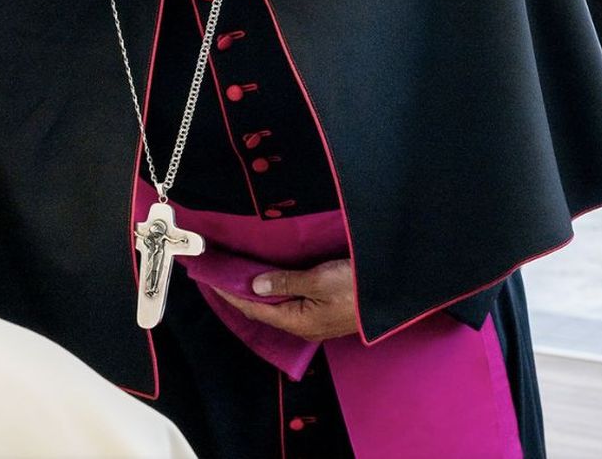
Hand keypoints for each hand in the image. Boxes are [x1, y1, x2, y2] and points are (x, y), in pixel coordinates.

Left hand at [213, 258, 358, 342]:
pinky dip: (274, 292)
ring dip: (256, 292)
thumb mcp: (319, 280)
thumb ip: (286, 282)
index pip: (253, 307)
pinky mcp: (323, 313)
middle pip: (262, 310)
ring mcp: (313, 321)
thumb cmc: (356, 288)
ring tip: (237, 277)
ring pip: (275, 307)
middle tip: (219, 275)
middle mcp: (302, 326)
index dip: (230, 293)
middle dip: (239, 294)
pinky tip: (269, 282)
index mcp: (297, 321)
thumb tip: (255, 285)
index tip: (210, 278)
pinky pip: (289, 303)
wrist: (391, 294)